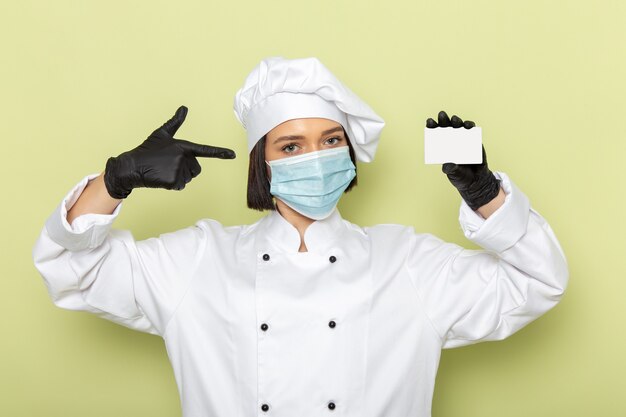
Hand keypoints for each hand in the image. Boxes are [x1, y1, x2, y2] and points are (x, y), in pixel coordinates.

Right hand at [104, 105, 235, 198]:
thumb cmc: (148, 149)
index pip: (205, 150)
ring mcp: (179, 169)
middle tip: (168, 165)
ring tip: (163, 170)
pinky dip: (172, 185)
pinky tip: (161, 178)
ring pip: (188, 178)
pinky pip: (180, 186)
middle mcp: (183, 157)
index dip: (220, 153)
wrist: (132, 166)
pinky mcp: (174, 181)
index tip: (233, 155)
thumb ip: (175, 122)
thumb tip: (184, 107)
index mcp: (184, 146)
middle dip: (185, 169)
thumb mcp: (162, 134)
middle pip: (196, 170)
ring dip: (178, 177)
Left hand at [426, 110, 499, 210]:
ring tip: (455, 119)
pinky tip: (468, 125)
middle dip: (444, 120)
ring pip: (459, 128)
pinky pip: (471, 132)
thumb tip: (447, 164)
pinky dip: (470, 127)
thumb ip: (451, 169)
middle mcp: (452, 143)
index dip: (432, 128)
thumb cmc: (461, 177)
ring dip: (457, 122)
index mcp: (443, 149)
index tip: (429, 121)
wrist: (476, 181)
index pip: (436, 136)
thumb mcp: (454, 174)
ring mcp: (463, 141)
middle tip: (442, 115)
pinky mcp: (474, 141)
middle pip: (447, 128)